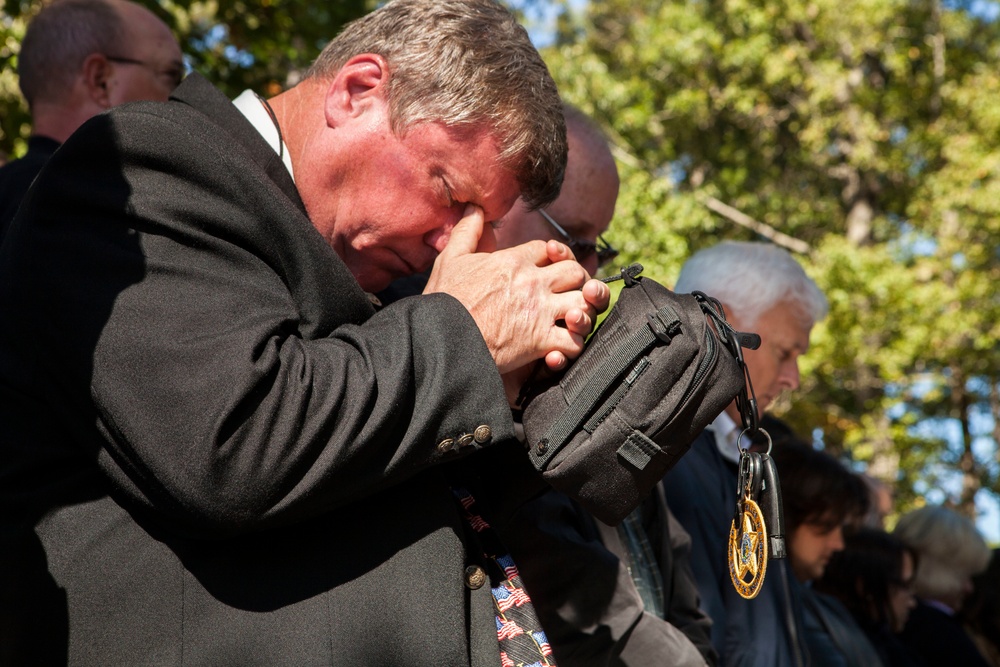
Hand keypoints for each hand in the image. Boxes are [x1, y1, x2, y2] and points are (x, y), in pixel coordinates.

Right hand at [424, 205, 608, 376]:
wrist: (439, 338)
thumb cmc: (443, 301)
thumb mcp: (450, 259)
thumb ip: (467, 232)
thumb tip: (475, 209)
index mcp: (513, 261)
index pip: (548, 249)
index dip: (552, 257)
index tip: (546, 268)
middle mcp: (532, 282)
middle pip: (575, 271)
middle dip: (576, 282)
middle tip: (567, 293)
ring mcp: (539, 311)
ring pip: (583, 303)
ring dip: (581, 312)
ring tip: (570, 320)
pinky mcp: (539, 342)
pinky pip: (574, 341)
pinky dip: (573, 345)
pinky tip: (561, 347)